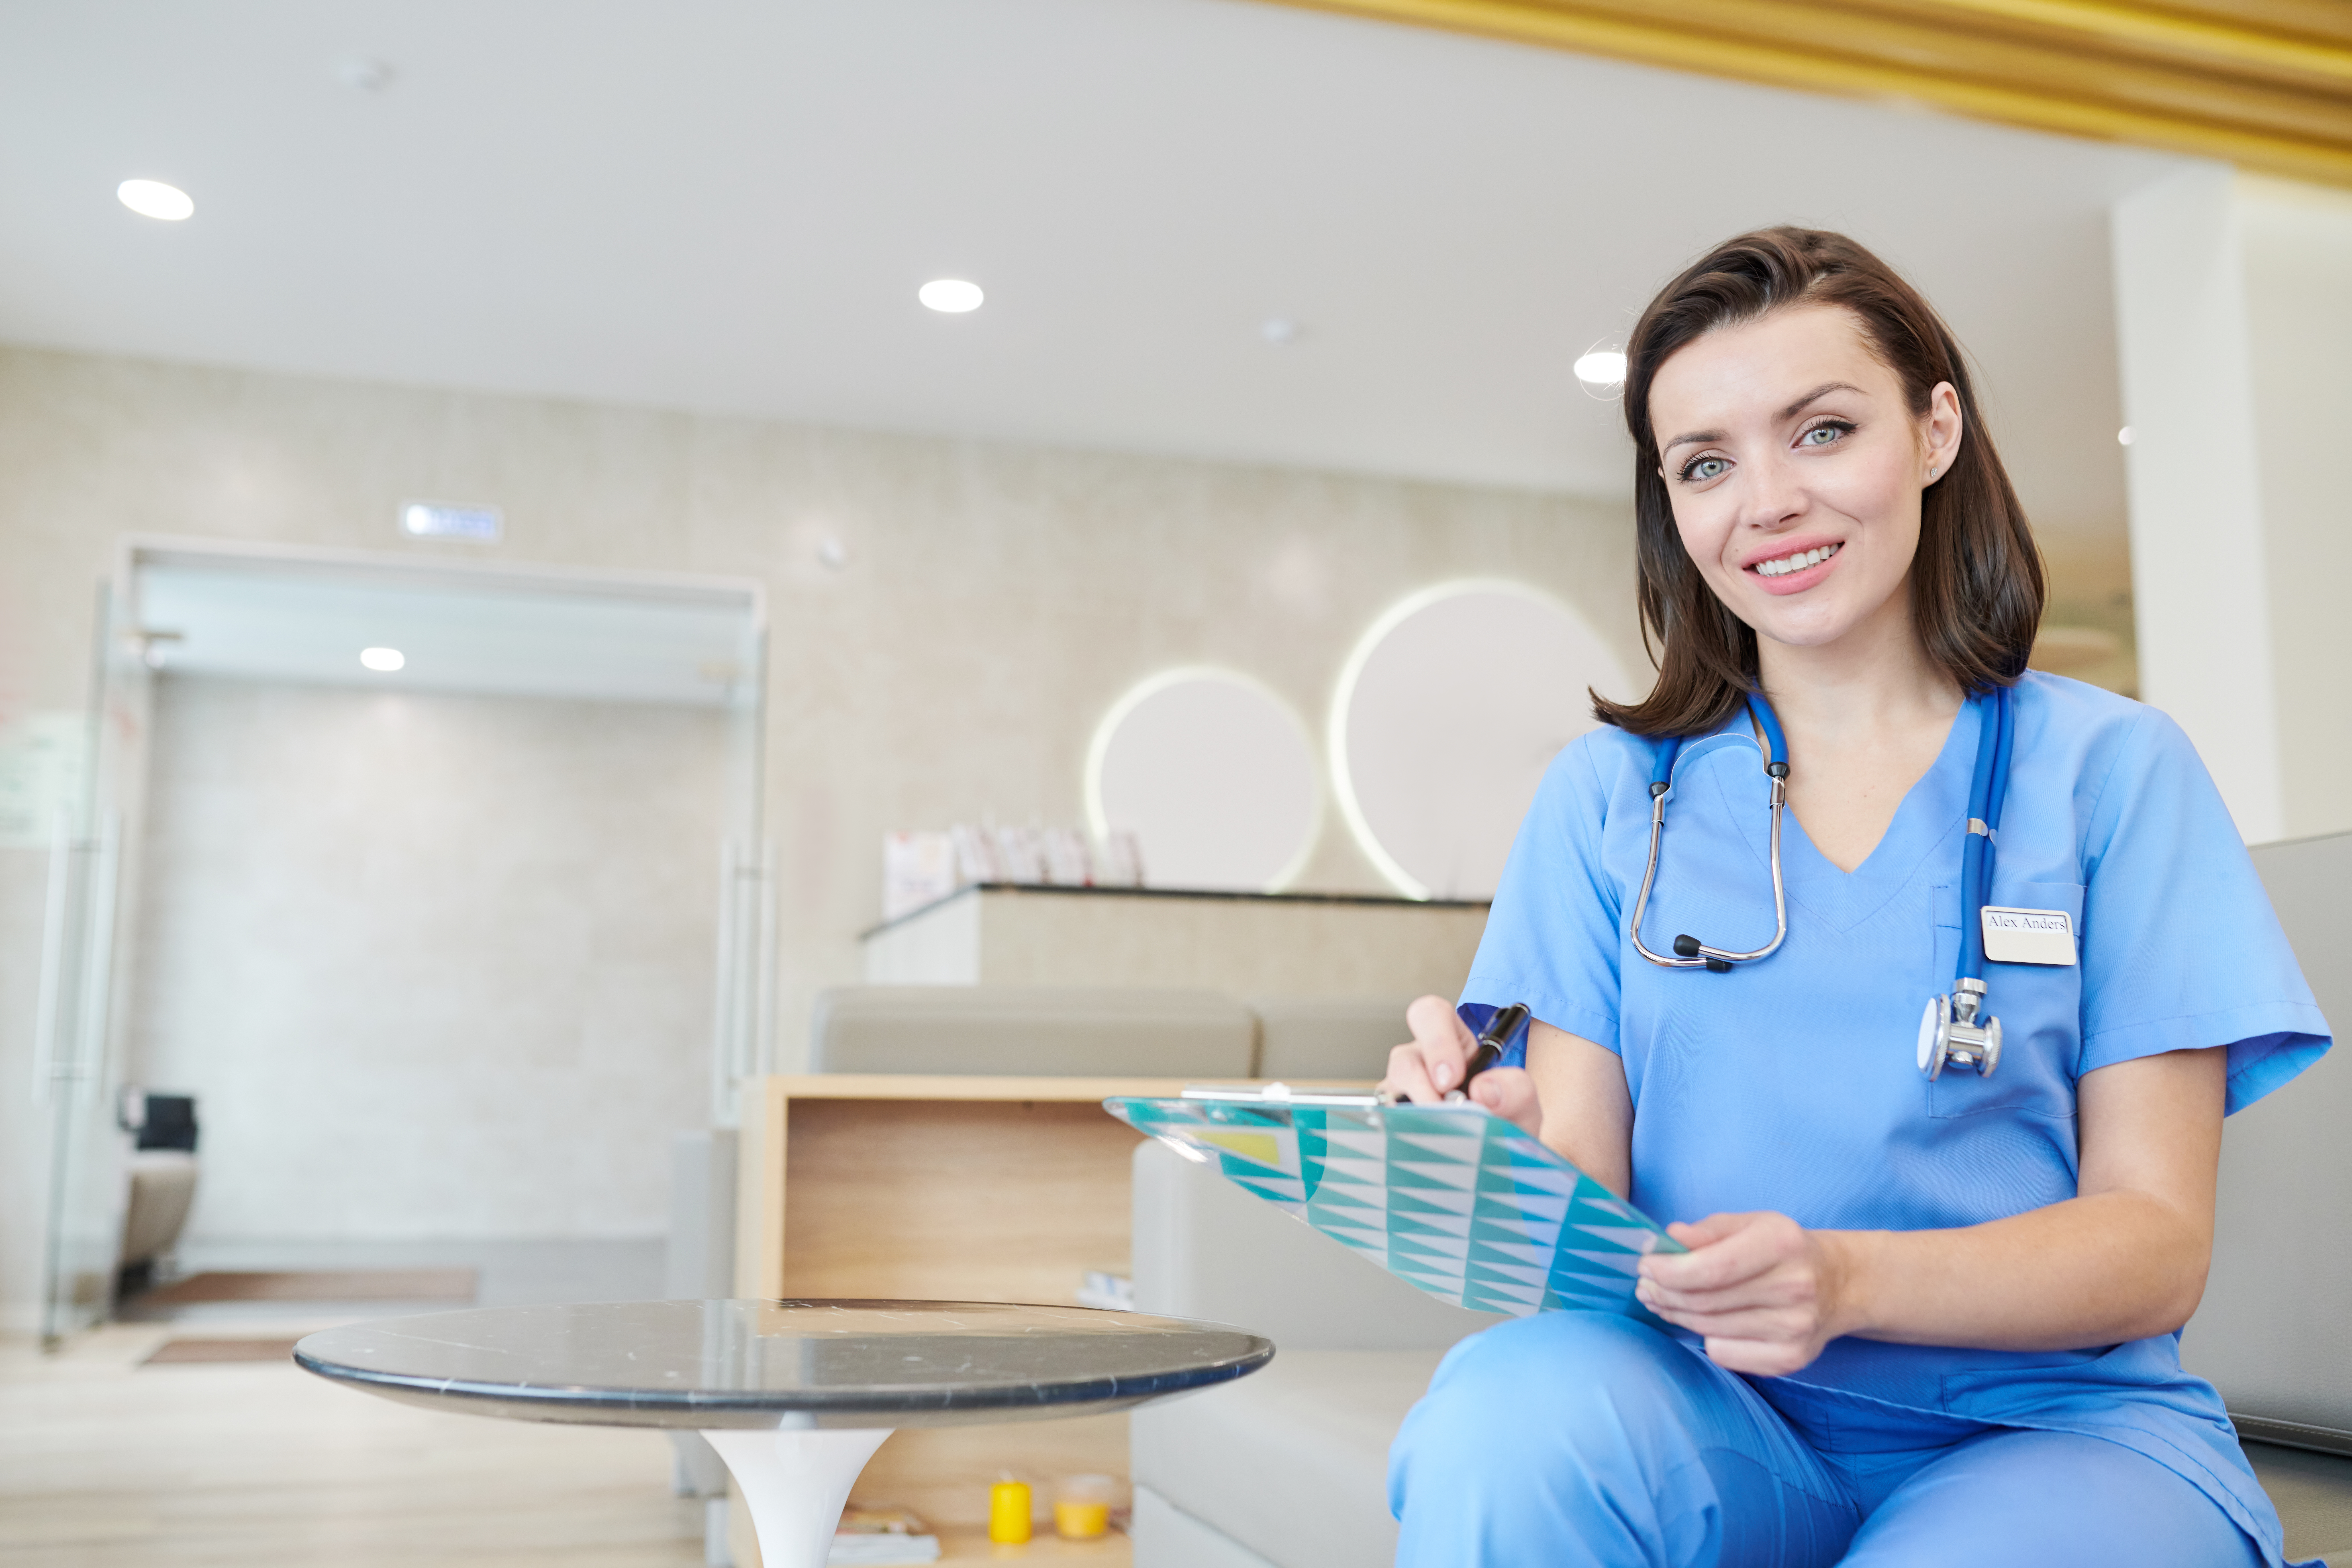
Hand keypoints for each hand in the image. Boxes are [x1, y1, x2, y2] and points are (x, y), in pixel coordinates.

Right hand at [1379, 995, 1541, 1136]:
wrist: (1495, 1163)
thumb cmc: (1504, 1123)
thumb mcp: (1521, 1105)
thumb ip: (1516, 1090)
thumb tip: (1483, 1089)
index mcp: (1452, 1045)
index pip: (1432, 1015)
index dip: (1437, 1041)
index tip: (1454, 1077)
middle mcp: (1420, 1063)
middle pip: (1403, 1058)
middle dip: (1420, 1084)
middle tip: (1442, 1109)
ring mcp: (1400, 1094)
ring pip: (1391, 1094)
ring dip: (1417, 1116)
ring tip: (1443, 1136)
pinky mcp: (1391, 1122)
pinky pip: (1388, 1124)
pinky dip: (1407, 1136)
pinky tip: (1427, 1148)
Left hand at [1634, 1212, 1856, 1376]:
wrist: (1838, 1284)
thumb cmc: (1781, 1249)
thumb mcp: (1749, 1223)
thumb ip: (1707, 1230)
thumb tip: (1669, 1238)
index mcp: (1781, 1245)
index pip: (1712, 1267)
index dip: (1669, 1271)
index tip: (1645, 1266)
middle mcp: (1793, 1288)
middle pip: (1705, 1301)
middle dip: (1663, 1293)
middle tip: (1644, 1286)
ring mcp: (1794, 1329)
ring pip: (1709, 1329)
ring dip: (1676, 1315)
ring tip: (1661, 1301)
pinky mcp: (1791, 1360)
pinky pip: (1725, 1355)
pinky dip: (1705, 1339)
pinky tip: (1703, 1322)